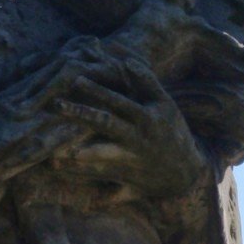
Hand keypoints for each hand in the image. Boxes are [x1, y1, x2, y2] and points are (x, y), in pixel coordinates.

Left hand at [50, 58, 208, 198]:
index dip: (98, 90)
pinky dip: (83, 180)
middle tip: (57, 105)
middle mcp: (138, 138)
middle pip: (106, 123)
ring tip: (57, 151)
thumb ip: (147, 82)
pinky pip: (103, 184)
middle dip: (82, 113)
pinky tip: (62, 172)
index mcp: (147, 117)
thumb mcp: (165, 104)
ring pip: (104, 156)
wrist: (186, 172)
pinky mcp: (128, 180)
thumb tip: (126, 60)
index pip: (119, 100)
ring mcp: (132, 161)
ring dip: (81, 153)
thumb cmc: (172, 131)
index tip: (75, 79)